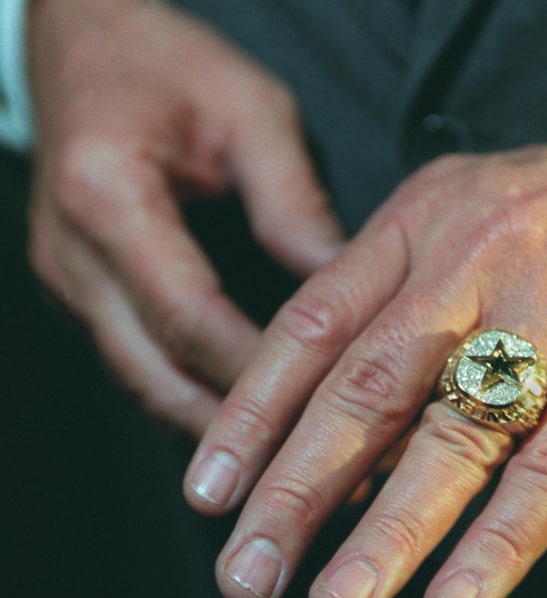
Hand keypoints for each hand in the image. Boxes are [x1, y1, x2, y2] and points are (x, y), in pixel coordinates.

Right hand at [27, 0, 343, 435]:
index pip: (188, 316)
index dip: (255, 375)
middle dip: (229, 429)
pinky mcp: (81, 288)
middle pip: (154, 371)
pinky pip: (136, 360)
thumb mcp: (251, 112)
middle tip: (299, 471)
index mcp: (107, 197)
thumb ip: (294, 202)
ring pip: (141, 379)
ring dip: (207, 425)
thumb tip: (344, 287)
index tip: (321, 412)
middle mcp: (72, 253)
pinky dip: (187, 394)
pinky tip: (238, 417)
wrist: (89, 42)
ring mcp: (68, 278)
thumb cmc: (171, 64)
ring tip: (278, 464)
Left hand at [185, 90, 546, 597]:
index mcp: (424, 219)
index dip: (254, 411)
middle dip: (296, 487)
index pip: (313, 321)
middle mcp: (475, 260)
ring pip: (455, 431)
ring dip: (387, 529)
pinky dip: (506, 537)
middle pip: (365, 385)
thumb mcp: (476, 217)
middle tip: (245, 570)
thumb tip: (350, 419)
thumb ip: (409, 302)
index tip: (209, 489)